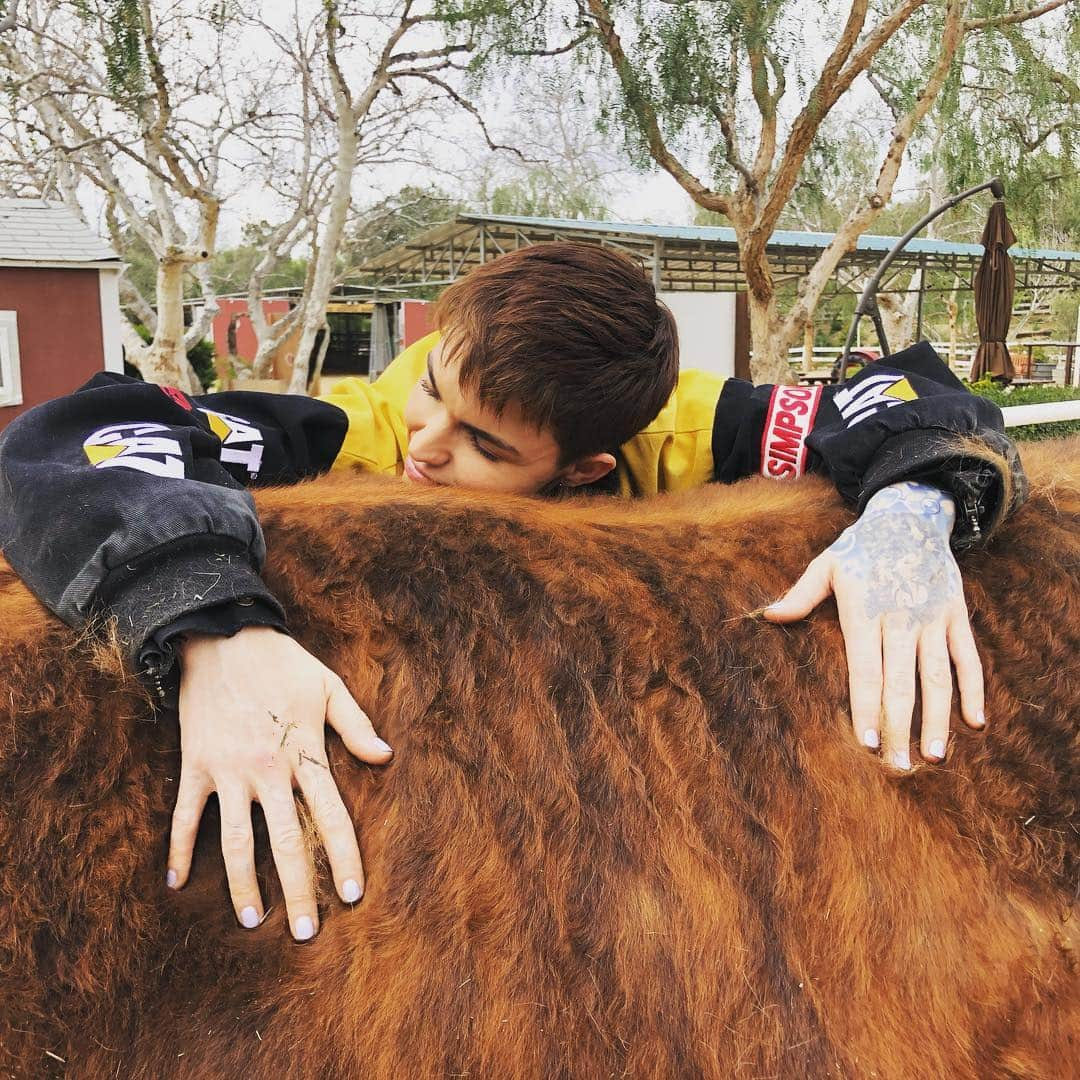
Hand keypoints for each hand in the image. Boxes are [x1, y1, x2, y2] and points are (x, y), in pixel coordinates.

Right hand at [166, 626, 392, 939]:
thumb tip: (386, 757)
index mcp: (304, 752)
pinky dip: (179, 848)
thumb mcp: (328, 686)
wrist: (221, 636)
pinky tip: (177, 881)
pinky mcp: (195, 764)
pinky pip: (185, 814)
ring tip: (253, 920)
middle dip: (299, 889)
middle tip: (305, 933)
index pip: (331, 815)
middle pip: (286, 841)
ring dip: (243, 883)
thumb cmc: (282, 662)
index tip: (354, 894)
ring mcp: (228, 770)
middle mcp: (268, 769)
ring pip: (237, 840)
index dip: (345, 856)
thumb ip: (356, 725)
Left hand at [763, 481, 984, 767]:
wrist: (912, 515)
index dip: (867, 707)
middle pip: (902, 681)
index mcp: (864, 609)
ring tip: (933, 756)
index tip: (867, 743)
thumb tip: (767, 617)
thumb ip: (800, 594)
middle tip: (898, 767)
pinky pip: (968, 658)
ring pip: (938, 676)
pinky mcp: (957, 615)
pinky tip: (975, 724)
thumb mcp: (825, 564)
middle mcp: (901, 617)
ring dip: (938, 718)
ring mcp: (933, 617)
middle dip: (900, 726)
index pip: (865, 669)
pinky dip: (974, 690)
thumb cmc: (860, 548)